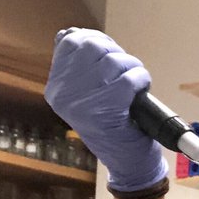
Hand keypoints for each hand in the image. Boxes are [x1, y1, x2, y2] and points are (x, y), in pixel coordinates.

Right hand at [44, 28, 167, 192]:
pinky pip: (127, 79)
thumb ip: (79, 68)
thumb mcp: (87, 96)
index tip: (111, 51)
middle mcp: (64, 95)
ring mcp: (83, 104)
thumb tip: (71, 32)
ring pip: (111, 61)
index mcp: (56, 89)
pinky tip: (142, 88)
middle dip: (115, 51)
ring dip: (131, 66)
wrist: (128, 165)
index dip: (95, 38)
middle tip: (127, 68)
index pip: (68, 42)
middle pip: (91, 47)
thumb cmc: (114, 127)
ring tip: (135, 80)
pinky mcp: (106, 111)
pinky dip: (140, 78)